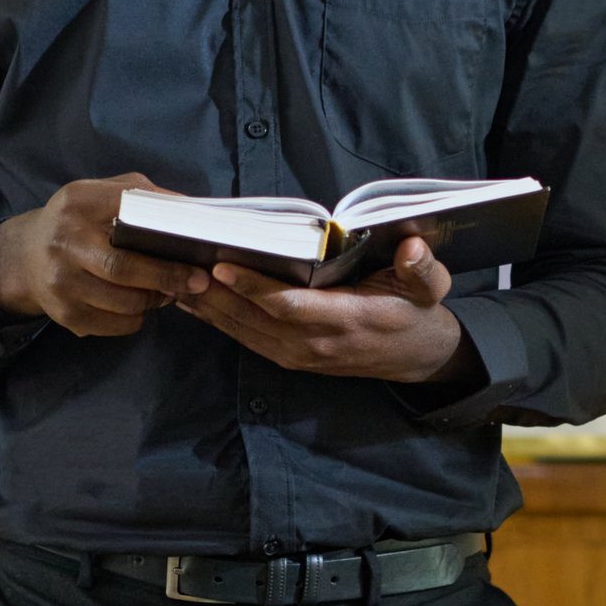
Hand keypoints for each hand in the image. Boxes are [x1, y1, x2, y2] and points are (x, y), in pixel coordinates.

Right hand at [0, 176, 211, 339]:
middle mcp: (64, 243)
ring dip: (154, 300)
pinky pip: (117, 324)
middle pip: (123, 269)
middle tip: (196, 281)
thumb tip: (193, 210)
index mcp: (78, 203)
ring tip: (166, 291)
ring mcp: (61, 283)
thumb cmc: (77, 222)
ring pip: (125, 302)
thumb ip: (142, 196)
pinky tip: (138, 305)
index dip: (168, 232)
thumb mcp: (100, 195)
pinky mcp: (65, 314)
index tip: (198, 246)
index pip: (129, 214)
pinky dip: (136, 318)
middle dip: (167, 277)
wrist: (26, 257)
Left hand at [187, 238, 469, 385]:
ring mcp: (299, 355)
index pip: (290, 305)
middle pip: (253, 318)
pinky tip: (193, 300)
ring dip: (207, 307)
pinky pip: (245, 339)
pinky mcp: (289, 358)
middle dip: (213, 293)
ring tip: (173, 276)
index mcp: (346, 320)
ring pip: (242, 331)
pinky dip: (217, 320)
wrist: (416, 357)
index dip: (253, 287)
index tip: (221, 266)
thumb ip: (422, 268)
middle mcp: (315, 344)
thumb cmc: (417, 312)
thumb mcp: (431, 287)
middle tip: (177, 262)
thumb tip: (414, 247)